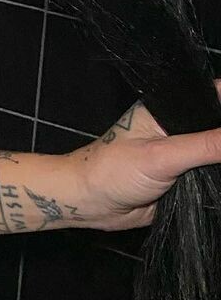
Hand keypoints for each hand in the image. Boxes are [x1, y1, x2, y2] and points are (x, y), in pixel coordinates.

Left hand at [69, 79, 220, 231]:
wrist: (91, 203)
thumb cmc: (111, 170)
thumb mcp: (161, 155)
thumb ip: (205, 146)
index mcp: (170, 109)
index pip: (214, 96)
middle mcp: (179, 129)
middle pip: (218, 127)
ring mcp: (183, 154)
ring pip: (218, 154)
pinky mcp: (186, 179)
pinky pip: (213, 177)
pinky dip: (219, 182)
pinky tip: (220, 186)